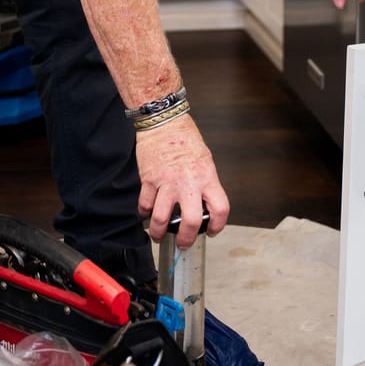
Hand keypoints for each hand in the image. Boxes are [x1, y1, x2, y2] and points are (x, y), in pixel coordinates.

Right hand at [135, 114, 229, 248]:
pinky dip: (144, 212)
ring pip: (161, 219)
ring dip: (159, 232)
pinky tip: (146, 212)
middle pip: (190, 221)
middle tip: (183, 243)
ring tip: (158, 235)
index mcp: (207, 177)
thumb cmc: (185, 138)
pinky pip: (144, 204)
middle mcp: (188, 183)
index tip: (211, 230)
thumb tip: (203, 205)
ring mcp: (167, 183)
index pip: (220, 209)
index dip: (218, 225)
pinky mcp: (149, 180)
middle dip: (186, 239)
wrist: (164, 122)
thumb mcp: (205, 161)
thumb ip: (205, 184)